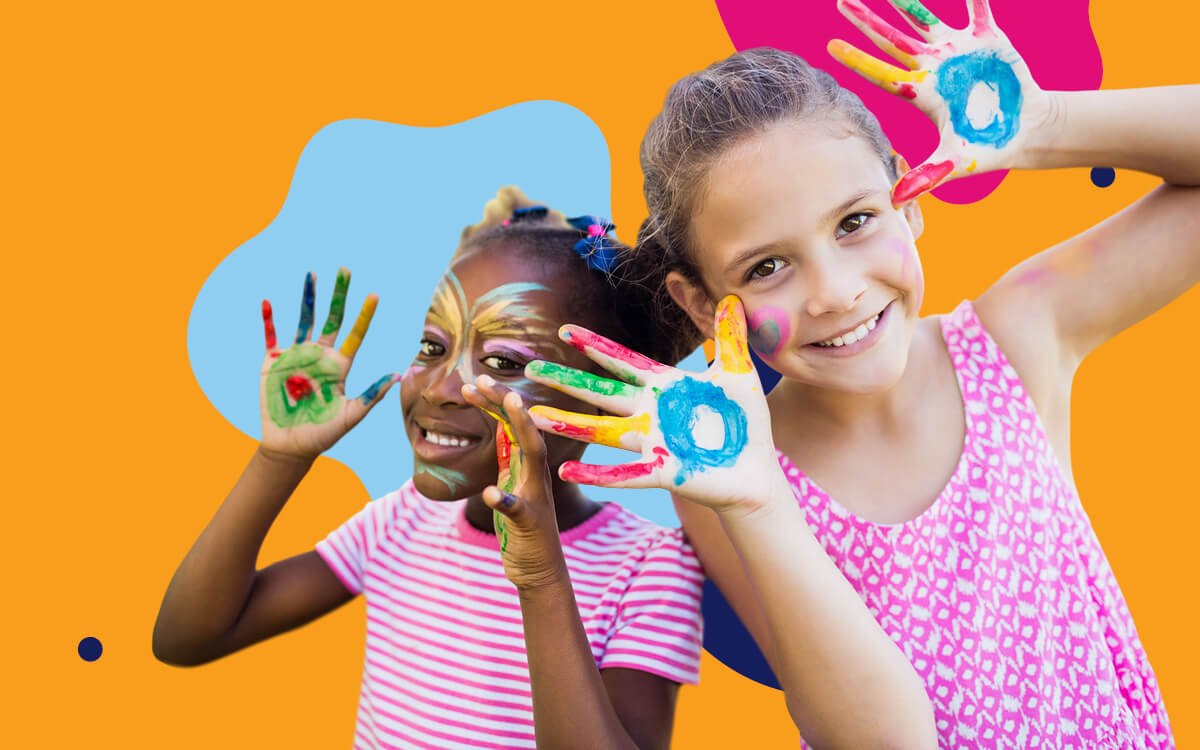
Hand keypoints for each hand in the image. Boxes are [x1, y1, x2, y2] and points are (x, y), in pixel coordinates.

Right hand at [259, 268, 397, 458]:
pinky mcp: (273, 362)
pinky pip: (271, 336)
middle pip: (332, 318)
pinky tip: (268, 302)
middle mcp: (320, 355)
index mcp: (339, 365)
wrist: (291, 446)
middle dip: (338, 295)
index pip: (355, 334)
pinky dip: (269, 320)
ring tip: (311, 274)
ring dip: (308, 298)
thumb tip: (396, 375)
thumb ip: (371, 395)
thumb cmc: (323, 434)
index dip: (364, 315)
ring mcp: (296, 356)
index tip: (374, 295)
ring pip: (304, 319)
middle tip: (345, 270)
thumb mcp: (351, 415)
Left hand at [462, 379, 568, 589]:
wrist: (540, 572)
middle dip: (505, 402)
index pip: (513, 427)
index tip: (476, 383)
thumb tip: (500, 429)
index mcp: (527, 467)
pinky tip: (488, 492)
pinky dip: (503, 499)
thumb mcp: (513, 486)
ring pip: (532, 456)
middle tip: (480, 379)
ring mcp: (535, 498)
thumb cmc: (523, 529)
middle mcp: (536, 476)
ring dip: (521, 428)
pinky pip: (517, 509)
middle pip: (524, 430)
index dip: (497, 403)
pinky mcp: (529, 523)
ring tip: (509, 404)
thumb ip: (509, 459)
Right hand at [525, 296, 783, 514]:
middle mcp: (652, 413)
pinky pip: (625, 472)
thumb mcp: (737, 375)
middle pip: (601, 392)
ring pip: (603, 431)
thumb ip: (728, 337)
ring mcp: (654, 442)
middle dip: (567, 381)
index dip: (595, 346)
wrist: (757, 474)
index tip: (566, 331)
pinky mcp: (664, 471)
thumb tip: (731, 296)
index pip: (624, 361)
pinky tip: (565, 470)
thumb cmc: (745, 426)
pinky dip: (597, 473)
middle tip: (532, 370)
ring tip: (534, 416)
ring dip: (569, 423)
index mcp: (666, 387)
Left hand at [829, 0, 1054, 203]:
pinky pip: (978, 7)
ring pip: (926, 19)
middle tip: (841, 2)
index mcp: (922, 93)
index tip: (830, 46)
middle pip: (893, 40)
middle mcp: (933, 67)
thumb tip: (894, 200)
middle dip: (867, 22)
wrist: (1024, 131)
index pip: (882, 74)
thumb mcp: (955, 164)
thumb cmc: (985, 149)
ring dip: (906, 0)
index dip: (858, 60)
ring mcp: (958, 51)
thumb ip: (926, 177)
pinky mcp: (989, 39)